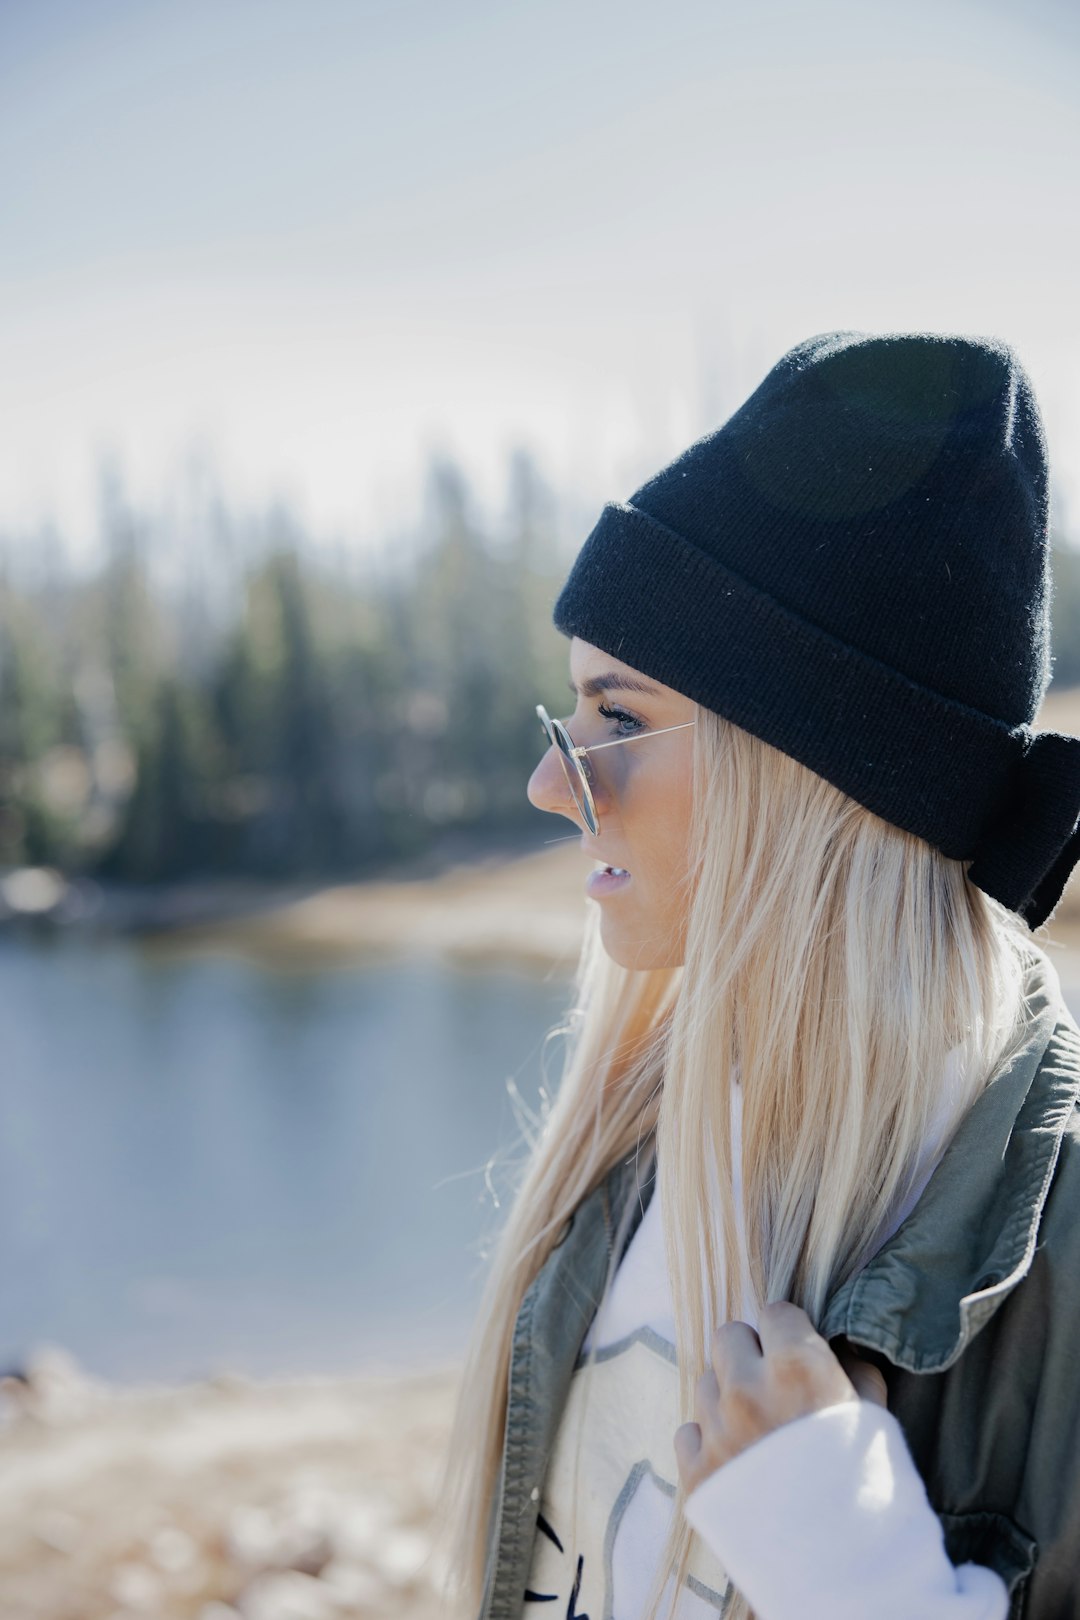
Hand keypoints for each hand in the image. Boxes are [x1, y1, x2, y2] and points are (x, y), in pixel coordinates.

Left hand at [673, 1301, 887, 1494]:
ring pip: (706, 1383)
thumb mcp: (875, 1418)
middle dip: (750, 1353)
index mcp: (798, 1367)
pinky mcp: (697, 1472)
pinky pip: (689, 1431)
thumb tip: (837, 1348)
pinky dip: (708, 1439)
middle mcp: (749, 1389)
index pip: (775, 1313)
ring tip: (760, 1432)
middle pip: (728, 1336)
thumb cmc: (871, 1489)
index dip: (790, 1333)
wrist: (849, 1573)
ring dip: (728, 1397)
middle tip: (772, 1385)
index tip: (797, 1353)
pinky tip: (738, 1459)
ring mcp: (718, 1431)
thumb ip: (853, 1371)